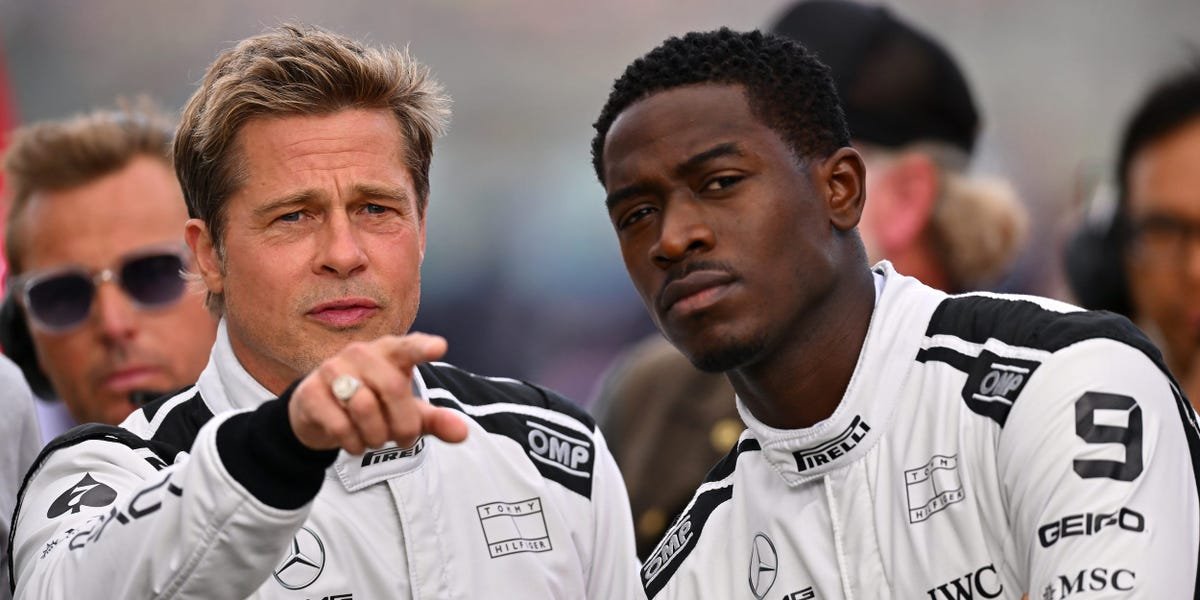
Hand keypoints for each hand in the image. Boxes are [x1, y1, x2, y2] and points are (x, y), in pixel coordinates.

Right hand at [288, 332, 467, 453]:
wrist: (318, 415)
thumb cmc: (373, 406)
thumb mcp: (406, 413)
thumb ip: (434, 420)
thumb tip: (463, 432)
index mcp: (390, 352)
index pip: (408, 346)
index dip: (423, 347)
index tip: (440, 347)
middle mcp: (361, 354)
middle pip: (393, 388)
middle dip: (404, 425)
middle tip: (404, 440)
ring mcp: (332, 370)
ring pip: (365, 408)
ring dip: (376, 436)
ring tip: (375, 439)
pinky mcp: (310, 393)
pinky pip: (340, 426)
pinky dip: (353, 443)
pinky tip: (353, 442)